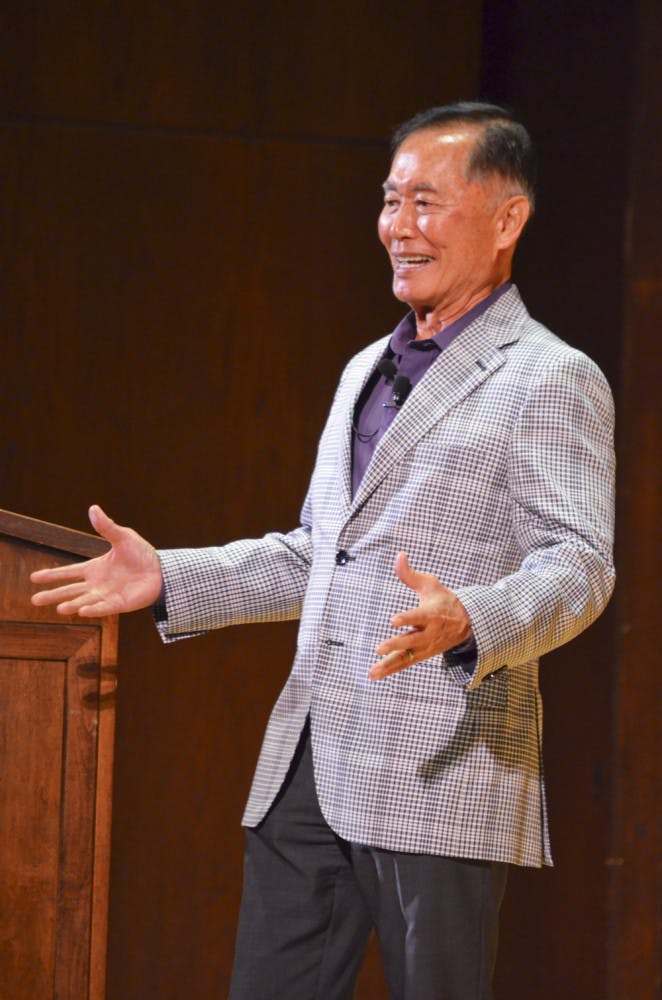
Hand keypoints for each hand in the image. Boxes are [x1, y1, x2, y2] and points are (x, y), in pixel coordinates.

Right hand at [30, 505, 162, 616]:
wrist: (161, 570)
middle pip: (70, 591)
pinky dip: (93, 609)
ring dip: (72, 604)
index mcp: (94, 568)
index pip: (68, 572)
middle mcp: (96, 584)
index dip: (52, 575)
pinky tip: (82, 611)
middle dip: (53, 595)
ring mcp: (106, 595)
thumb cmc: (141, 554)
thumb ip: (106, 527)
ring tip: (59, 608)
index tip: (33, 578)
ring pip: (84, 601)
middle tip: (34, 601)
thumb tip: (93, 508)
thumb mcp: (122, 537)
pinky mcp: (119, 604)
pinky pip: (104, 608)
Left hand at [369, 551, 471, 679]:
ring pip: (406, 657)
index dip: (407, 618)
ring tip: (372, 672)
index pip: (418, 617)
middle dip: (396, 644)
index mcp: (431, 614)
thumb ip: (410, 574)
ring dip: (389, 665)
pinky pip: (405, 664)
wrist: (465, 623)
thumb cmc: (442, 600)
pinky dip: (390, 670)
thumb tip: (399, 555)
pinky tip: (375, 674)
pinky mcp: (421, 654)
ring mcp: (425, 647)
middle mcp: (429, 633)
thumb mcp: (429, 584)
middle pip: (412, 641)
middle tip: (380, 647)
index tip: (394, 620)